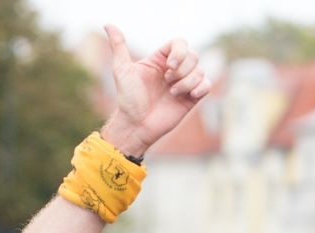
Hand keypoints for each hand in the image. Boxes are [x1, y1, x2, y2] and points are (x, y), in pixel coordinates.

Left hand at [98, 26, 209, 157]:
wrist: (136, 125)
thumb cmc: (127, 99)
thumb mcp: (121, 70)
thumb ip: (118, 46)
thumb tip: (107, 24)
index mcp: (160, 60)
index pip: (180, 43)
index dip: (179, 51)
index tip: (169, 64)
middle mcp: (173, 70)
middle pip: (193, 55)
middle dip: (182, 69)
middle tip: (167, 81)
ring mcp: (183, 84)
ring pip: (200, 70)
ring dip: (187, 82)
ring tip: (172, 93)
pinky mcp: (191, 98)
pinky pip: (207, 85)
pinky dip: (201, 87)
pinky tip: (189, 95)